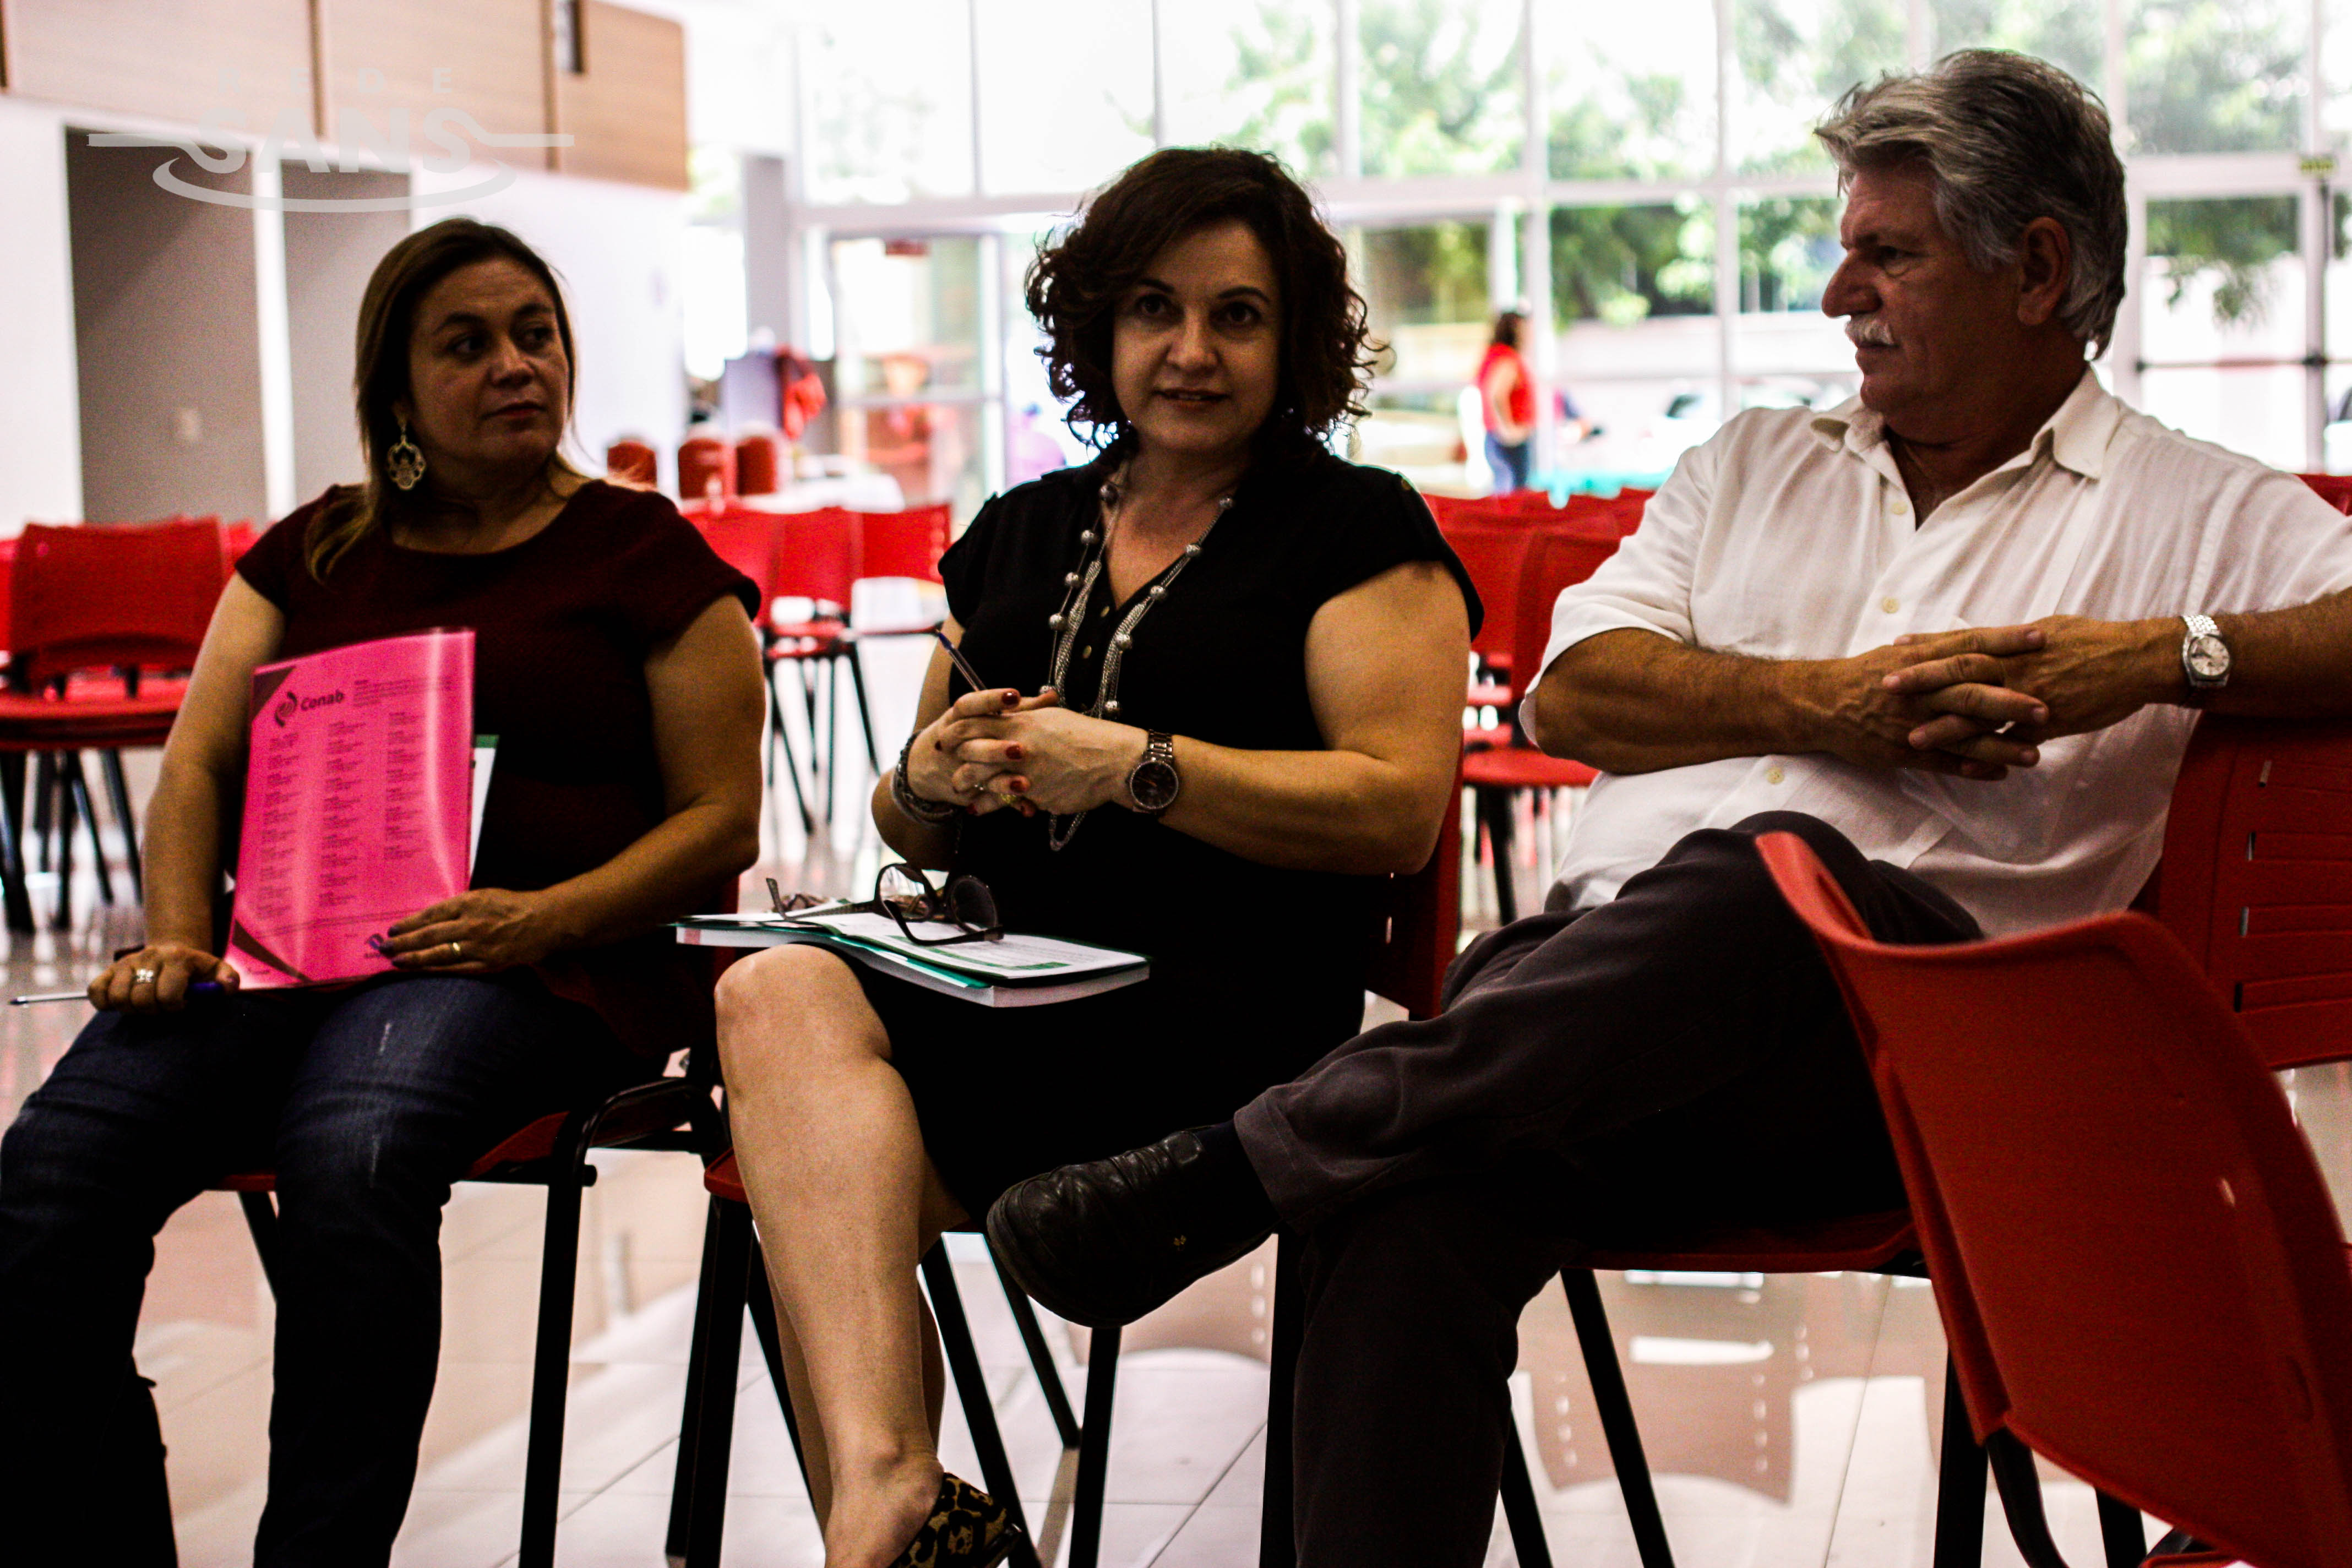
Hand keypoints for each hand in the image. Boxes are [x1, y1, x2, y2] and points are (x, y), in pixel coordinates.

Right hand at [89, 940, 239, 1012]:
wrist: (175, 951)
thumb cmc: (198, 969)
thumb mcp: (218, 971)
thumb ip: (227, 980)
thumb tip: (226, 988)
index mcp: (177, 958)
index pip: (168, 995)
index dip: (174, 1007)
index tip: (181, 1004)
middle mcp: (149, 957)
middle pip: (141, 1000)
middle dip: (154, 1011)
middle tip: (162, 1006)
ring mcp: (126, 963)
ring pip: (118, 998)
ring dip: (132, 1009)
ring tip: (145, 1005)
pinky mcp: (110, 969)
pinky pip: (96, 991)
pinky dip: (105, 1003)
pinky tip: (122, 1003)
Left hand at [379, 888, 568, 972]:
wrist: (546, 922)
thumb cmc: (515, 906)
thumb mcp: (486, 896)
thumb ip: (460, 906)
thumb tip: (431, 918)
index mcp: (470, 903)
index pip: (431, 914)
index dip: (410, 923)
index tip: (393, 929)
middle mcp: (471, 923)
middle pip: (429, 935)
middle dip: (404, 942)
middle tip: (384, 947)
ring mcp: (479, 945)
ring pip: (439, 953)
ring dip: (414, 958)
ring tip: (396, 961)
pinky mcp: (488, 963)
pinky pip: (456, 968)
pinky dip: (436, 970)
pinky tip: (421, 972)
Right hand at [907, 686, 1056, 817]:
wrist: (930, 765)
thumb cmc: (972, 734)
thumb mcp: (988, 717)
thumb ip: (1022, 709)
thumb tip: (1052, 696)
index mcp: (958, 718)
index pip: (969, 705)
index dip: (991, 700)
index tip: (1015, 697)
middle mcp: (953, 743)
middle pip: (968, 743)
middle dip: (994, 747)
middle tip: (1021, 750)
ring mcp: (957, 769)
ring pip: (975, 775)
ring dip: (1000, 781)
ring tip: (1024, 785)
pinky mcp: (966, 793)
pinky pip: (986, 801)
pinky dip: (1007, 803)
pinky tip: (1028, 807)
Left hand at [940, 689, 1148, 815]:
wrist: (1114, 760)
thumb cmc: (1087, 735)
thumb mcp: (1053, 717)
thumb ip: (1028, 715)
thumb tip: (1012, 709)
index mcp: (1021, 722)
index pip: (974, 721)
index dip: (956, 730)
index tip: (949, 737)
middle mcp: (1019, 746)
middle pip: (971, 752)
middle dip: (956, 760)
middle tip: (949, 765)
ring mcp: (1026, 772)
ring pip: (983, 779)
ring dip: (968, 786)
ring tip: (960, 791)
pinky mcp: (1035, 795)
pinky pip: (1005, 801)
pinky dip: (990, 805)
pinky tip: (979, 809)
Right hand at [1797, 625, 2051, 778]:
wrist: (1822, 704)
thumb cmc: (1864, 676)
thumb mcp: (1899, 653)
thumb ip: (1937, 649)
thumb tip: (1976, 641)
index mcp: (1920, 659)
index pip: (1970, 645)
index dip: (2006, 641)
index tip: (2041, 638)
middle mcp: (1920, 689)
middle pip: (1971, 691)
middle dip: (2010, 700)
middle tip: (2046, 707)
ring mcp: (1913, 722)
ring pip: (1962, 733)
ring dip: (2000, 745)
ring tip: (2035, 754)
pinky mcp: (1904, 750)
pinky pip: (1944, 762)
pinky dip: (1973, 769)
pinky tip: (2000, 773)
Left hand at [1884, 616, 2178, 752]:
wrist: (2138, 660)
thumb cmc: (2094, 640)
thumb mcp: (2047, 629)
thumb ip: (2011, 641)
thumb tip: (1985, 641)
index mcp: (2015, 642)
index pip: (1963, 641)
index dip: (1929, 645)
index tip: (1896, 648)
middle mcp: (2018, 667)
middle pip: (1961, 672)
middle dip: (1922, 680)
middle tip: (1885, 686)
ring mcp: (2032, 697)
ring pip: (1982, 713)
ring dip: (1946, 727)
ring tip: (1913, 738)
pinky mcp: (2050, 723)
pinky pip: (2015, 742)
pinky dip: (1991, 755)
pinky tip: (1966, 767)